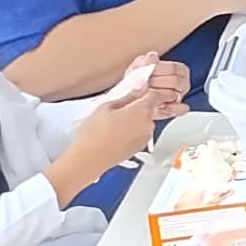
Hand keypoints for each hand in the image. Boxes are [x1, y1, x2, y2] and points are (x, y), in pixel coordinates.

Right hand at [57, 62, 188, 189]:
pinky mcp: (139, 147)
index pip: (156, 95)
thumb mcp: (107, 107)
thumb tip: (140, 87)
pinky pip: (140, 134)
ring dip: (134, 120)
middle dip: (138, 107)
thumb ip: (127, 96)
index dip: (150, 91)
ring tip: (113, 124)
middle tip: (119, 109)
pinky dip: (132, 132)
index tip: (144, 89)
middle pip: (149, 110)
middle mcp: (148, 125)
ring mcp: (145, 138)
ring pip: (144, 122)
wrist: (89, 159)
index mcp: (142, 111)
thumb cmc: (94, 133)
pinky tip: (115, 134)